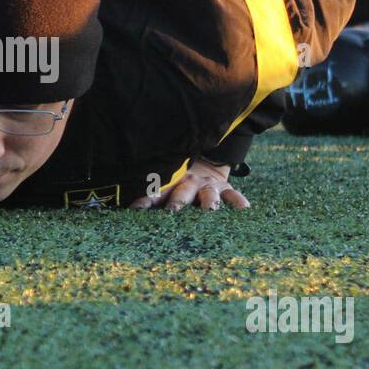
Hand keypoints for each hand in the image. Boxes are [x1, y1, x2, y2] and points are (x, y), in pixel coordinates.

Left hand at [129, 160, 250, 211]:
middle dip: (178, 203)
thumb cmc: (178, 178)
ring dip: (208, 202)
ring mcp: (207, 186)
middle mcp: (188, 184)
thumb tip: (124, 210)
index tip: (136, 210)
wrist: (205, 156)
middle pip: (182, 193)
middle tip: (173, 211)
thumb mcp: (165, 182)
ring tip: (211, 210)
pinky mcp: (224, 188)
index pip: (155, 192)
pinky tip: (244, 208)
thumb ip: (150, 195)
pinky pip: (233, 194)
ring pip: (208, 194)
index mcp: (170, 184)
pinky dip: (238, 201)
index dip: (146, 200)